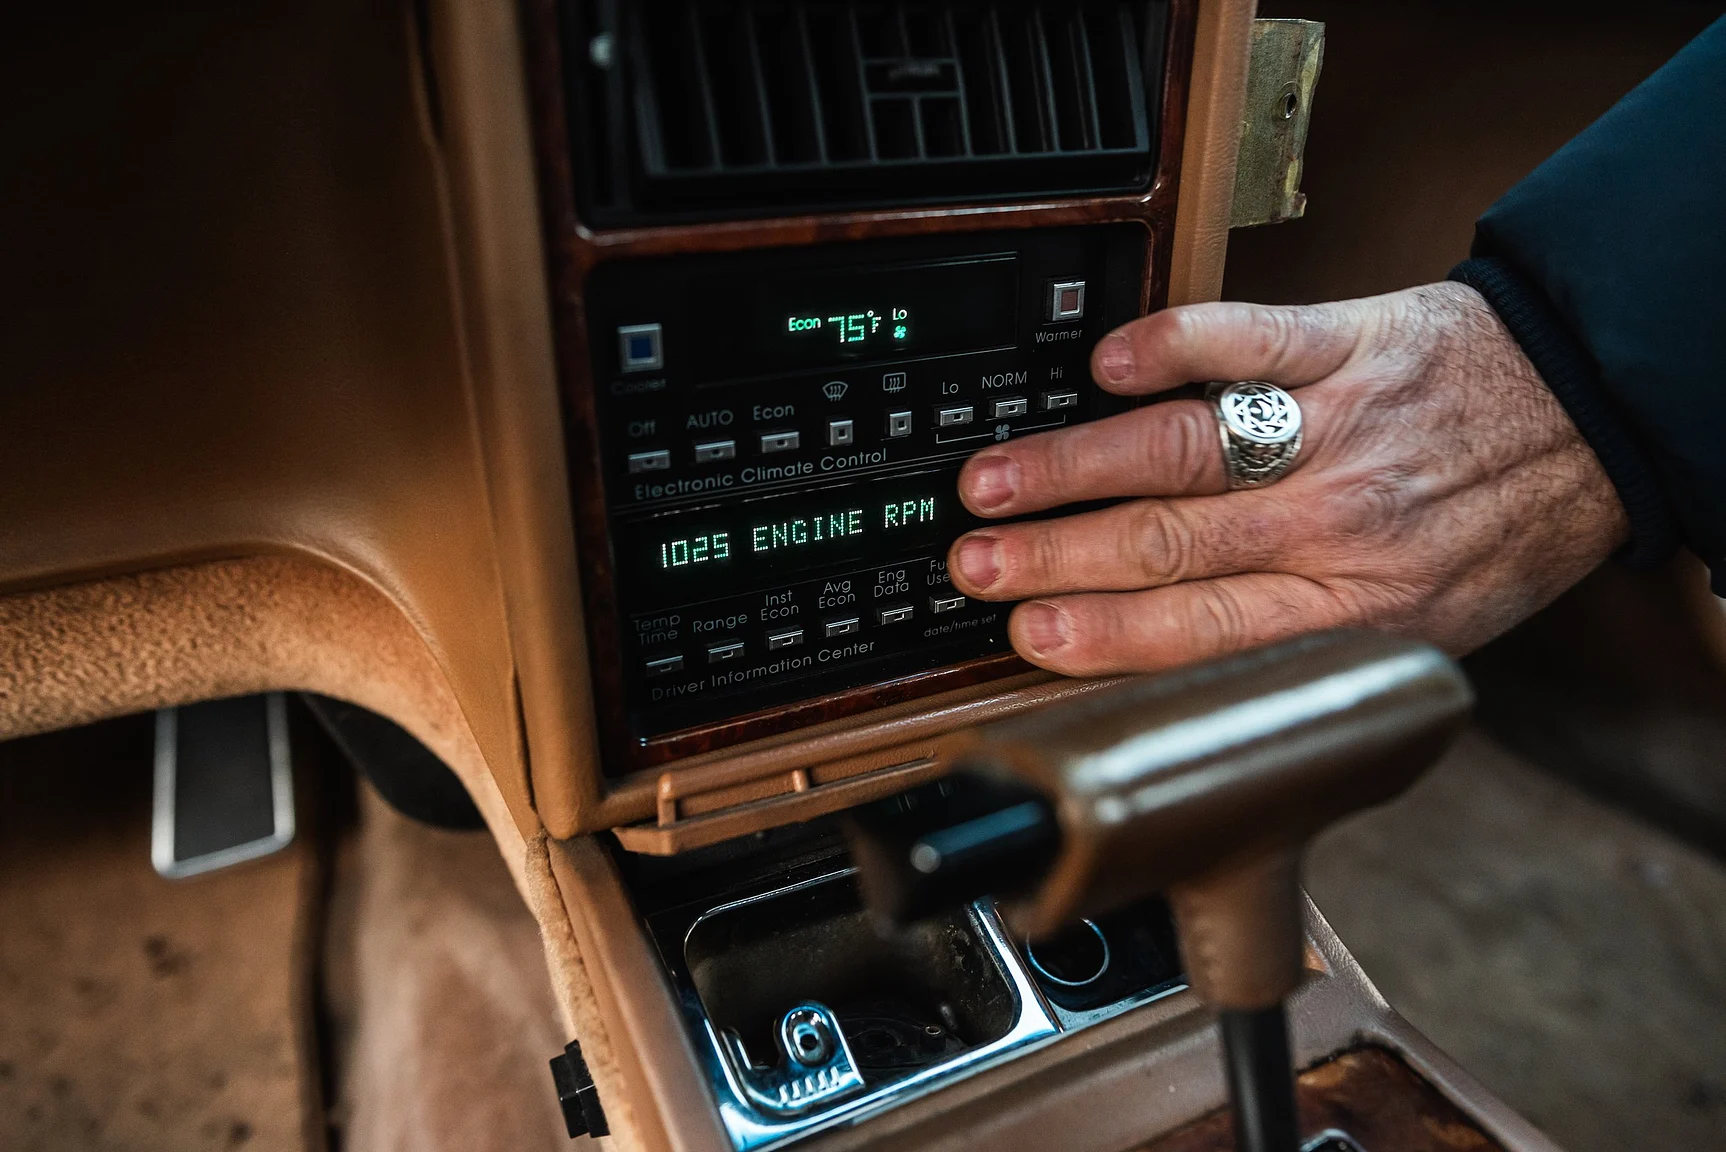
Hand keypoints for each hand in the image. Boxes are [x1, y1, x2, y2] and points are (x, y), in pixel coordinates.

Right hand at [946, 283, 1628, 675]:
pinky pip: (1245, 338)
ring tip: (996, 480)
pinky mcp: (1343, 340)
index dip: (1100, 635)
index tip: (1028, 634)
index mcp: (1355, 609)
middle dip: (1054, 557)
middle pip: (1167, 542)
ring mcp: (1336, 426)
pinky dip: (1172, 346)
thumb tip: (1183, 672)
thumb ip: (1307, 649)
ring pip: (1183, 448)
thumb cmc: (1499, 529)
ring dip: (1075, 465)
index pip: (1200, 629)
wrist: (1588, 415)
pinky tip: (1107, 363)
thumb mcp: (1421, 632)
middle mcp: (1339, 522)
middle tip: (977, 562)